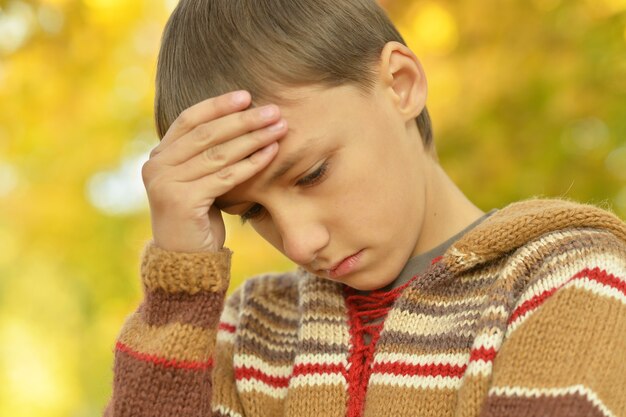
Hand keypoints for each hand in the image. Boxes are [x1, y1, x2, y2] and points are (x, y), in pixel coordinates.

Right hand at [142, 91, 285, 252]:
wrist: (186, 262)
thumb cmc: (198, 218)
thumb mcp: (198, 181)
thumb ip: (205, 155)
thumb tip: (241, 119)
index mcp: (159, 155)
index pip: (189, 120)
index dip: (218, 105)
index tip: (246, 95)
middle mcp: (156, 166)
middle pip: (206, 134)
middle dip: (243, 120)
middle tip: (273, 110)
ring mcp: (166, 183)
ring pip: (218, 154)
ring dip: (252, 138)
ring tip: (278, 128)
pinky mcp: (182, 201)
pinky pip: (224, 177)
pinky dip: (250, 164)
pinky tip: (271, 153)